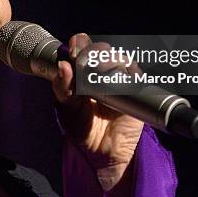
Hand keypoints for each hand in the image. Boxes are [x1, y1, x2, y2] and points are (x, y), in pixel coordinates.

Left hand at [52, 33, 143, 192]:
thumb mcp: (67, 109)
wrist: (103, 153)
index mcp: (81, 73)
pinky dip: (127, 72)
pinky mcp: (134, 90)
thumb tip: (63, 66)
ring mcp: (118, 80)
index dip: (78, 43)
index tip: (73, 46)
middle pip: (100, 49)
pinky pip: (134, 75)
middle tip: (83, 58)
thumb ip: (63, 87)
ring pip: (118, 58)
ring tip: (99, 69)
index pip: (81, 50)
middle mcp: (100, 73)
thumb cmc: (83, 129)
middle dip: (92, 50)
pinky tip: (116, 78)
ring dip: (108, 59)